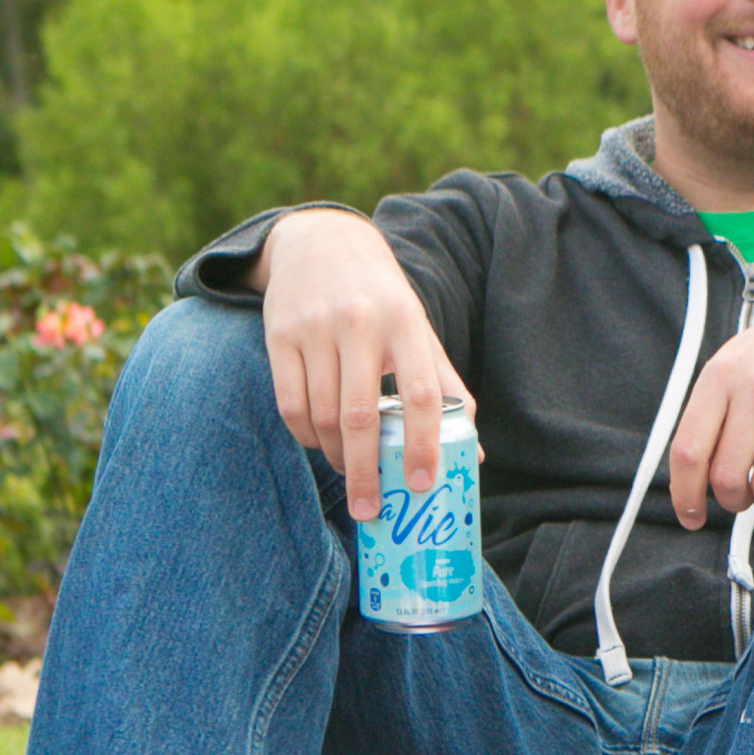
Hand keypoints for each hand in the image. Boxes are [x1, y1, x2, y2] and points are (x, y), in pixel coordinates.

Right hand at [255, 210, 471, 520]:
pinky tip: (321, 445)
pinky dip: (305, 436)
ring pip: (321, 415)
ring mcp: (315, 328)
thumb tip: (474, 453)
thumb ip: (445, 387)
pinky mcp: (279, 335)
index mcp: (406, 324)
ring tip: (351, 472)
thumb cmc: (382, 300)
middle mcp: (360, 324)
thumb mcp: (419, 331)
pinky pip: (288, 404)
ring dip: (336, 456)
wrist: (322, 243)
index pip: (420, 393)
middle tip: (369, 511)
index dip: (423, 443)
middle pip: (360, 415)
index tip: (421, 484)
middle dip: (365, 471)